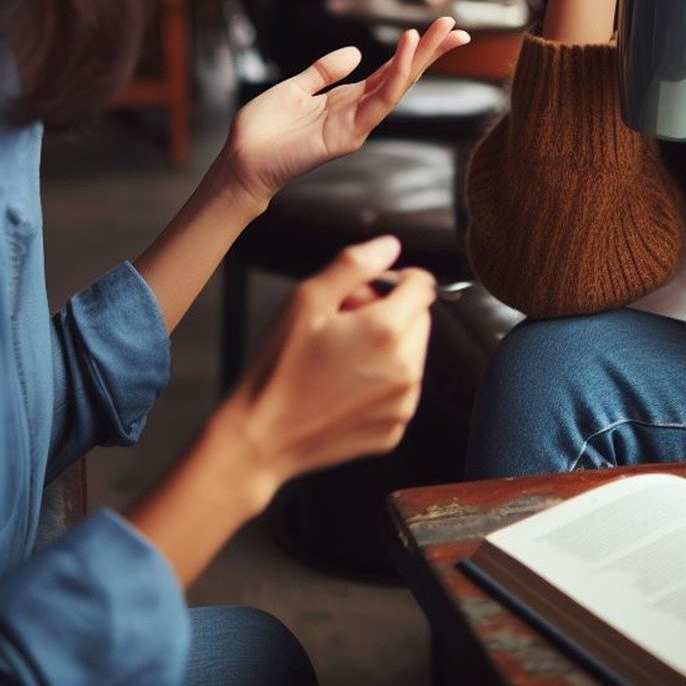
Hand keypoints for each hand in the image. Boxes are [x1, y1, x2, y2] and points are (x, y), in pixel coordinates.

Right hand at [222, 236, 434, 501]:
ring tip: (340, 355)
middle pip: (420, 318)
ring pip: (412, 353)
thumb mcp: (307, 300)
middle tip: (344, 323)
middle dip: (390, 311)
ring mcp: (403, 403)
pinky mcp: (395, 428)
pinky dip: (382, 380)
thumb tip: (390, 246)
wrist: (261, 438)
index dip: (396, 279)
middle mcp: (406, 369)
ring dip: (388, 346)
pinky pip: (401, 388)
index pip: (424, 285)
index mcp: (387, 331)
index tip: (367, 290)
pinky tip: (343, 384)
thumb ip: (354, 265)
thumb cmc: (278, 368)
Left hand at [225, 17, 469, 209]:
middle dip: (432, 53)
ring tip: (442, 31)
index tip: (439, 31)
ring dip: (422, 58)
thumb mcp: (294, 88)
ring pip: (399, 86)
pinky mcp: (349, 135)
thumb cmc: (262, 131)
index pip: (390, 71)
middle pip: (403, 76)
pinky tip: (408, 51)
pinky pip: (380, 101)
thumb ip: (324, 71)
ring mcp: (357, 124)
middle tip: (458, 29)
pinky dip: (397, 75)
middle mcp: (358, 111)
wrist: (241, 163)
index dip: (415, 51)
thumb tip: (356, 52)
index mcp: (346, 98)